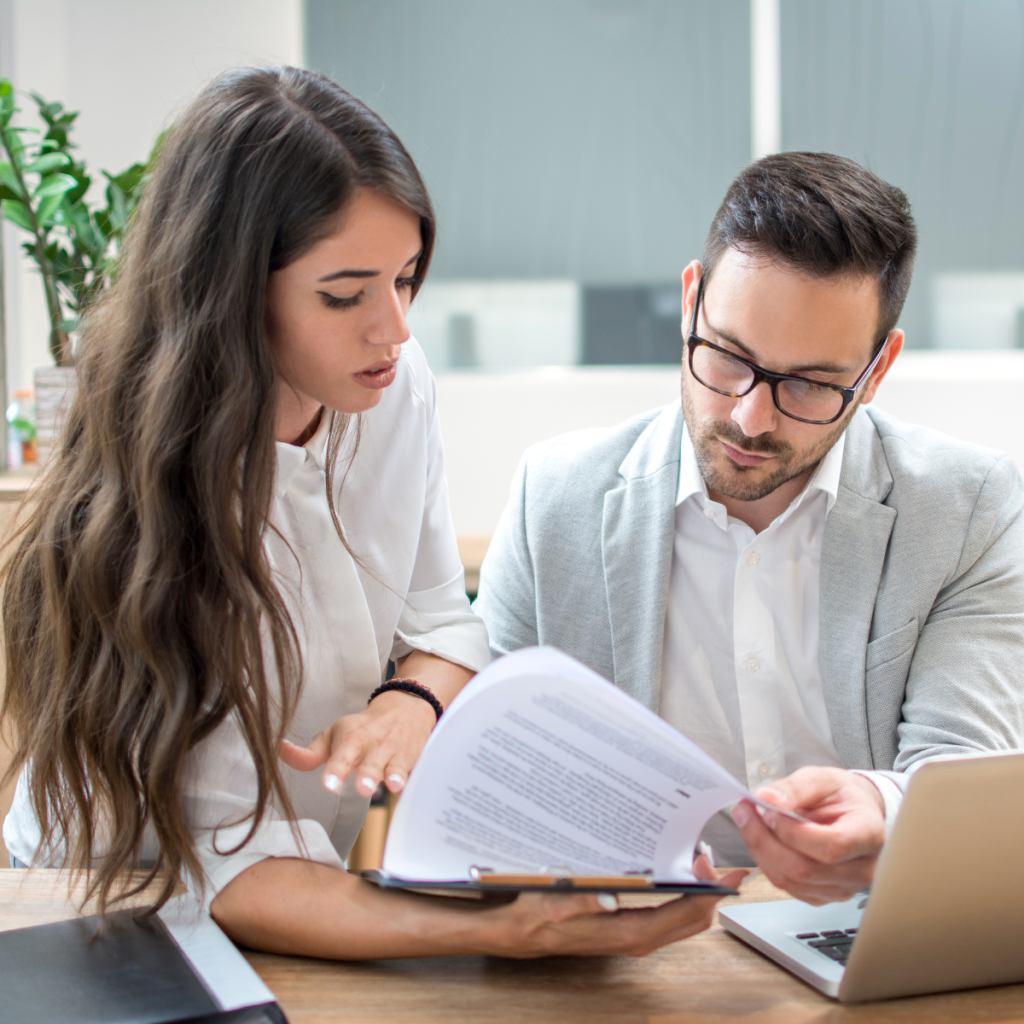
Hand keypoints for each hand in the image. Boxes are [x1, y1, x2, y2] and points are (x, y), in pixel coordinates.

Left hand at [279, 689, 435, 796]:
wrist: (406, 707)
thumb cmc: (363, 729)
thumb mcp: (334, 736)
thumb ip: (308, 754)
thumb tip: (278, 752)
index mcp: (352, 738)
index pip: (342, 755)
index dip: (336, 770)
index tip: (330, 784)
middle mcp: (375, 745)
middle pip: (371, 762)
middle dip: (368, 774)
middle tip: (363, 787)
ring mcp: (396, 752)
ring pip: (396, 765)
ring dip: (394, 775)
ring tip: (393, 784)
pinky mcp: (414, 758)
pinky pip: (416, 770)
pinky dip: (415, 778)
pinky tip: (414, 786)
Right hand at [486, 855, 748, 957]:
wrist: (522, 932)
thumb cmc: (538, 913)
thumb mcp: (554, 901)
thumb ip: (583, 903)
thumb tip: (611, 899)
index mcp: (627, 932)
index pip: (683, 915)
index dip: (707, 893)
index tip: (717, 868)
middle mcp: (638, 938)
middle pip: (693, 920)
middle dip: (713, 891)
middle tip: (716, 857)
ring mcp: (635, 936)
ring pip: (685, 921)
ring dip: (700, 894)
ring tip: (701, 860)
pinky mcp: (629, 929)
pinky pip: (670, 917)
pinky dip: (684, 897)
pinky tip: (678, 872)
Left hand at [731, 766, 885, 904]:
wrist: (855, 813)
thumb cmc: (842, 796)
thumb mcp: (823, 778)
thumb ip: (797, 787)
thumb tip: (768, 798)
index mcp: (869, 835)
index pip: (831, 846)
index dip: (793, 832)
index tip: (769, 810)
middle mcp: (861, 869)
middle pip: (804, 869)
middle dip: (765, 840)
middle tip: (745, 812)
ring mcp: (843, 888)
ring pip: (790, 881)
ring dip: (760, 851)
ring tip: (749, 821)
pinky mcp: (823, 896)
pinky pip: (787, 887)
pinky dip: (766, 862)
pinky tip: (762, 840)